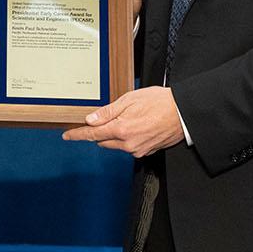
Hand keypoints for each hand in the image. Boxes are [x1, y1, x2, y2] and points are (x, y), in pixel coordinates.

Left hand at [62, 86, 181, 157]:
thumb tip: (92, 120)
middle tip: (111, 117)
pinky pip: (130, 147)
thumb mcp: (131, 99)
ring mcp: (138, 150)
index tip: (68, 136)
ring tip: (133, 118)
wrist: (184, 112)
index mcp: (121, 129)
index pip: (92, 135)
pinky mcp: (147, 152)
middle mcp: (128, 144)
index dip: (78, 135)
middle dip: (102, 131)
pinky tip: (141, 125)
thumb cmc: (161, 102)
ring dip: (117, 135)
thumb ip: (109, 111)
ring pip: (117, 145)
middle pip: (103, 141)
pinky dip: (130, 138)